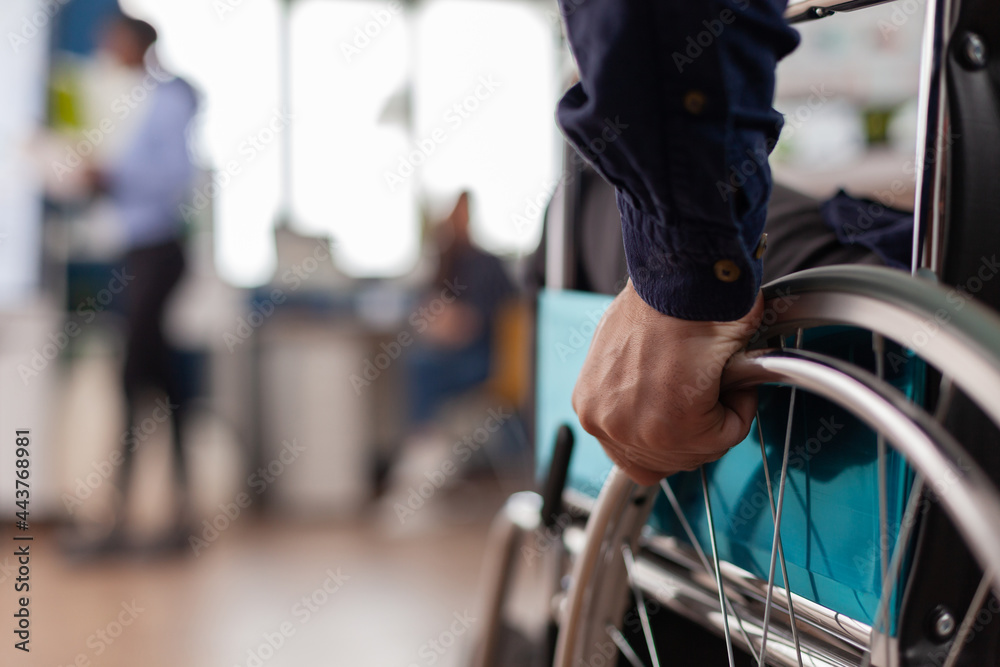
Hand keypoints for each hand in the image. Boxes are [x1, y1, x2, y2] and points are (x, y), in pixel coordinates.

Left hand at [571, 281, 762, 484]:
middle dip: (697, 426)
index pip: (635, 454)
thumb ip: (635, 390)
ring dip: (718, 416)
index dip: (672, 431)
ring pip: (699, 450)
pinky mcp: (671, 427)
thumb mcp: (624, 354)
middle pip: (667, 459)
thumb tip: (663, 403)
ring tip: (713, 375)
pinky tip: (725, 374)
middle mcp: (603, 423)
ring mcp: (635, 430)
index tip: (688, 401)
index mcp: (591, 405)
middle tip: (705, 385)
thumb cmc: (656, 303)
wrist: (675, 280)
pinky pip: (723, 437)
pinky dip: (737, 408)